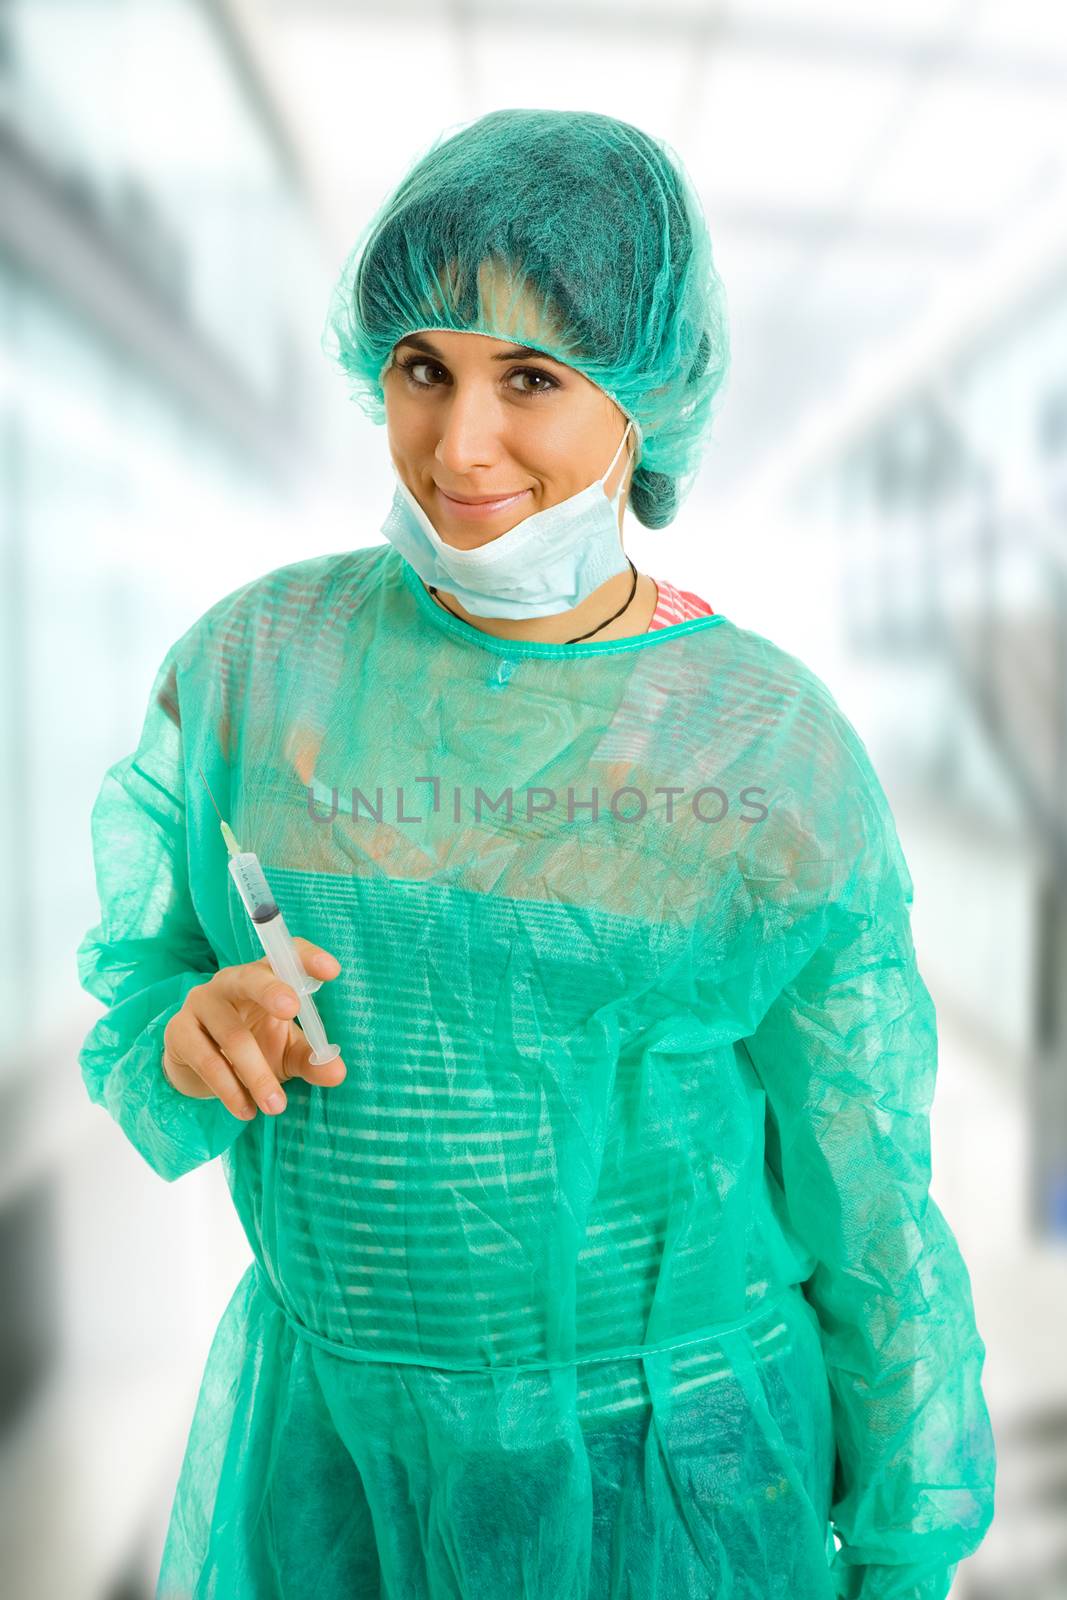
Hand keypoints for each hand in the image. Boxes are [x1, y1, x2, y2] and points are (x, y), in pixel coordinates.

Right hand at [161, 940, 344, 1118]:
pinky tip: (246, 1109)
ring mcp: (201, 1003)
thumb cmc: (253, 1048)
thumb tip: (336, 1072)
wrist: (199, 1070)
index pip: (286, 956)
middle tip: (292, 1010)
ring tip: (276, 1106)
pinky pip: (206, 1059)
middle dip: (272, 991)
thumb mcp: (286, 1052)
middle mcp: (232, 982)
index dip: (307, 959)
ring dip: (257, 1074)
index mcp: (264, 977)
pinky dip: (229, 1088)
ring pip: (233, 1035)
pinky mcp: (179, 1031)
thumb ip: (311, 1059)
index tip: (331, 970)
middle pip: (251, 978)